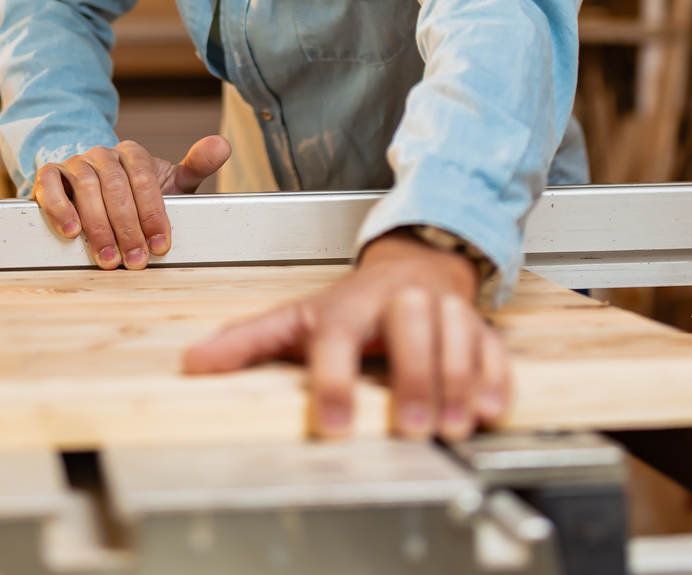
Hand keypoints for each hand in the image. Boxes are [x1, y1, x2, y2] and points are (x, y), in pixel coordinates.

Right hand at [32, 135, 230, 269]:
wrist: (94, 190)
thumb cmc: (136, 194)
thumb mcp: (170, 182)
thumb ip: (196, 166)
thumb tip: (223, 145)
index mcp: (134, 154)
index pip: (145, 179)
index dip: (154, 214)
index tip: (161, 245)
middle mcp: (103, 154)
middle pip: (116, 187)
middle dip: (127, 228)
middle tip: (135, 261)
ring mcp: (74, 163)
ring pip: (85, 187)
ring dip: (98, 227)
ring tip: (108, 258)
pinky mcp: (48, 175)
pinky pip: (49, 185)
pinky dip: (59, 207)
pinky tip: (71, 231)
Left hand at [181, 232, 508, 439]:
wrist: (413, 263)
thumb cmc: (353, 302)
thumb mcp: (298, 317)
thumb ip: (249, 342)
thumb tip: (194, 364)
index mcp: (350, 305)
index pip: (339, 338)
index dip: (335, 382)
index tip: (333, 426)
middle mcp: (400, 302)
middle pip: (412, 330)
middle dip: (414, 379)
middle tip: (411, 429)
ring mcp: (444, 310)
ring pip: (458, 337)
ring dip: (458, 382)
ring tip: (454, 425)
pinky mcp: (478, 324)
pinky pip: (493, 346)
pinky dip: (496, 377)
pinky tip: (491, 409)